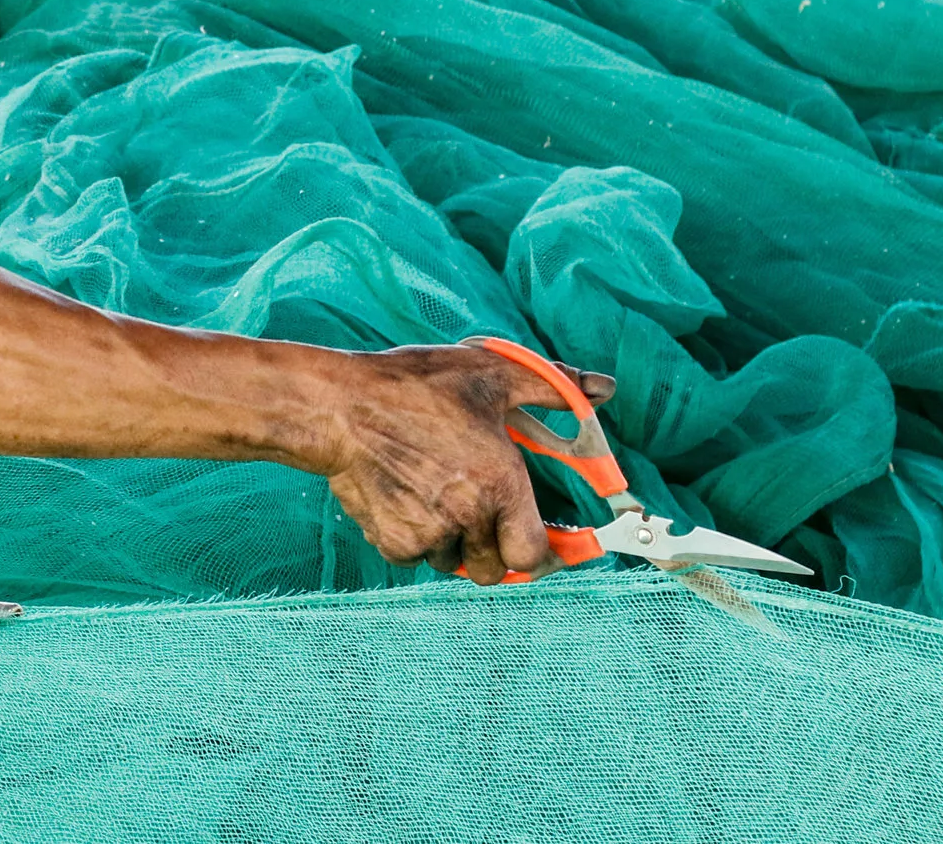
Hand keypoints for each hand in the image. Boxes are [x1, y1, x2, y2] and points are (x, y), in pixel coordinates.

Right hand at [316, 344, 616, 586]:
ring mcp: (427, 533)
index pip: (533, 555)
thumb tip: (603, 387)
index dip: (538, 554)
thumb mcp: (489, 373)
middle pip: (493, 568)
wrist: (339, 407)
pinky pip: (415, 556)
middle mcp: (468, 516)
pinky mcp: (392, 541)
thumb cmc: (414, 386)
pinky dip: (414, 537)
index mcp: (500, 483)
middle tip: (480, 516)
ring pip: (452, 560)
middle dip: (492, 549)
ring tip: (434, 495)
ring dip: (451, 541)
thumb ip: (553, 386)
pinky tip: (404, 498)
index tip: (535, 544)